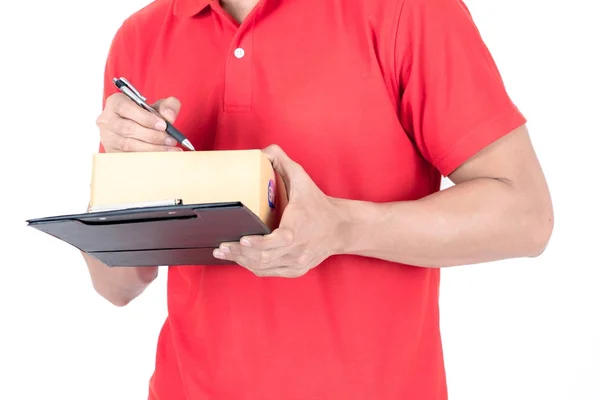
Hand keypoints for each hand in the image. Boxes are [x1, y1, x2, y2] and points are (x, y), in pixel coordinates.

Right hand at [96, 93, 182, 151]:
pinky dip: (146, 158)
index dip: (145, 118)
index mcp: (115, 102)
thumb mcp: (158, 106)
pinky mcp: (111, 152)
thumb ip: (168, 106)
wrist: (139, 129)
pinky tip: (160, 157)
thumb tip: (169, 116)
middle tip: (171, 140)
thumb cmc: (147, 116)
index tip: (164, 125)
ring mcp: (107, 137)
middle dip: (153, 136)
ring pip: (128, 144)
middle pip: (128, 128)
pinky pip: (128, 157)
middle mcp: (107, 120)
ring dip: (152, 148)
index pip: (126, 108)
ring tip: (169, 149)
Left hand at [213, 145, 343, 277]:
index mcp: (298, 228)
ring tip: (224, 252)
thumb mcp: (303, 179)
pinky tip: (240, 259)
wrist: (340, 228)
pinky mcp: (295, 269)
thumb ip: (283, 162)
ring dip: (242, 261)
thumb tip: (264, 151)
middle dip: (239, 253)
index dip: (258, 243)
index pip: (278, 241)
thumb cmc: (318, 205)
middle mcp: (297, 249)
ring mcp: (296, 262)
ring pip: (264, 267)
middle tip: (221, 246)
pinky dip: (253, 267)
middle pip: (264, 257)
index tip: (243, 239)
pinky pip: (270, 272)